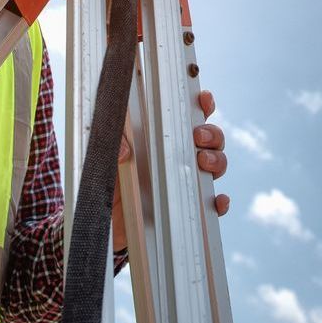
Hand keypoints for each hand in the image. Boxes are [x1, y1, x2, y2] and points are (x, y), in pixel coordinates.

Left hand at [112, 90, 231, 250]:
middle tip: (199, 137)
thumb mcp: (102, 159)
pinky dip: (219, 202)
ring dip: (217, 161)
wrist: (102, 223)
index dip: (201, 105)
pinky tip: (217, 200)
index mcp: (159, 138)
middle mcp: (176, 158)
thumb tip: (126, 150)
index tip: (203, 99)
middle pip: (209, 139)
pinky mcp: (186, 211)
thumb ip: (111, 146)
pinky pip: (211, 205)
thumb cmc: (105, 184)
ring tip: (203, 162)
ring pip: (216, 166)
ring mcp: (184, 183)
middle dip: (212, 133)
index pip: (186, 117)